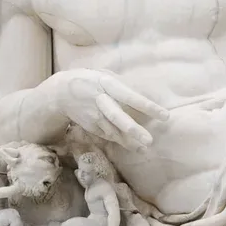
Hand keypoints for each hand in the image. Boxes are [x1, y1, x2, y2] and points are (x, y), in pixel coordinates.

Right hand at [44, 70, 168, 152]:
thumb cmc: (91, 81)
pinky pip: (109, 135)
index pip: (130, 96)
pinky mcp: (92, 127)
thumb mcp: (105, 76)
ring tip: (145, 149)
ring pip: (113, 131)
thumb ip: (124, 84)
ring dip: (129, 141)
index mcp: (107, 85)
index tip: (165, 116)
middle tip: (150, 140)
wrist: (61, 93)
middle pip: (117, 116)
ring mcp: (95, 116)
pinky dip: (122, 142)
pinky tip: (136, 148)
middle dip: (133, 129)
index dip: (148, 106)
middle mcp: (101, 101)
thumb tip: (149, 91)